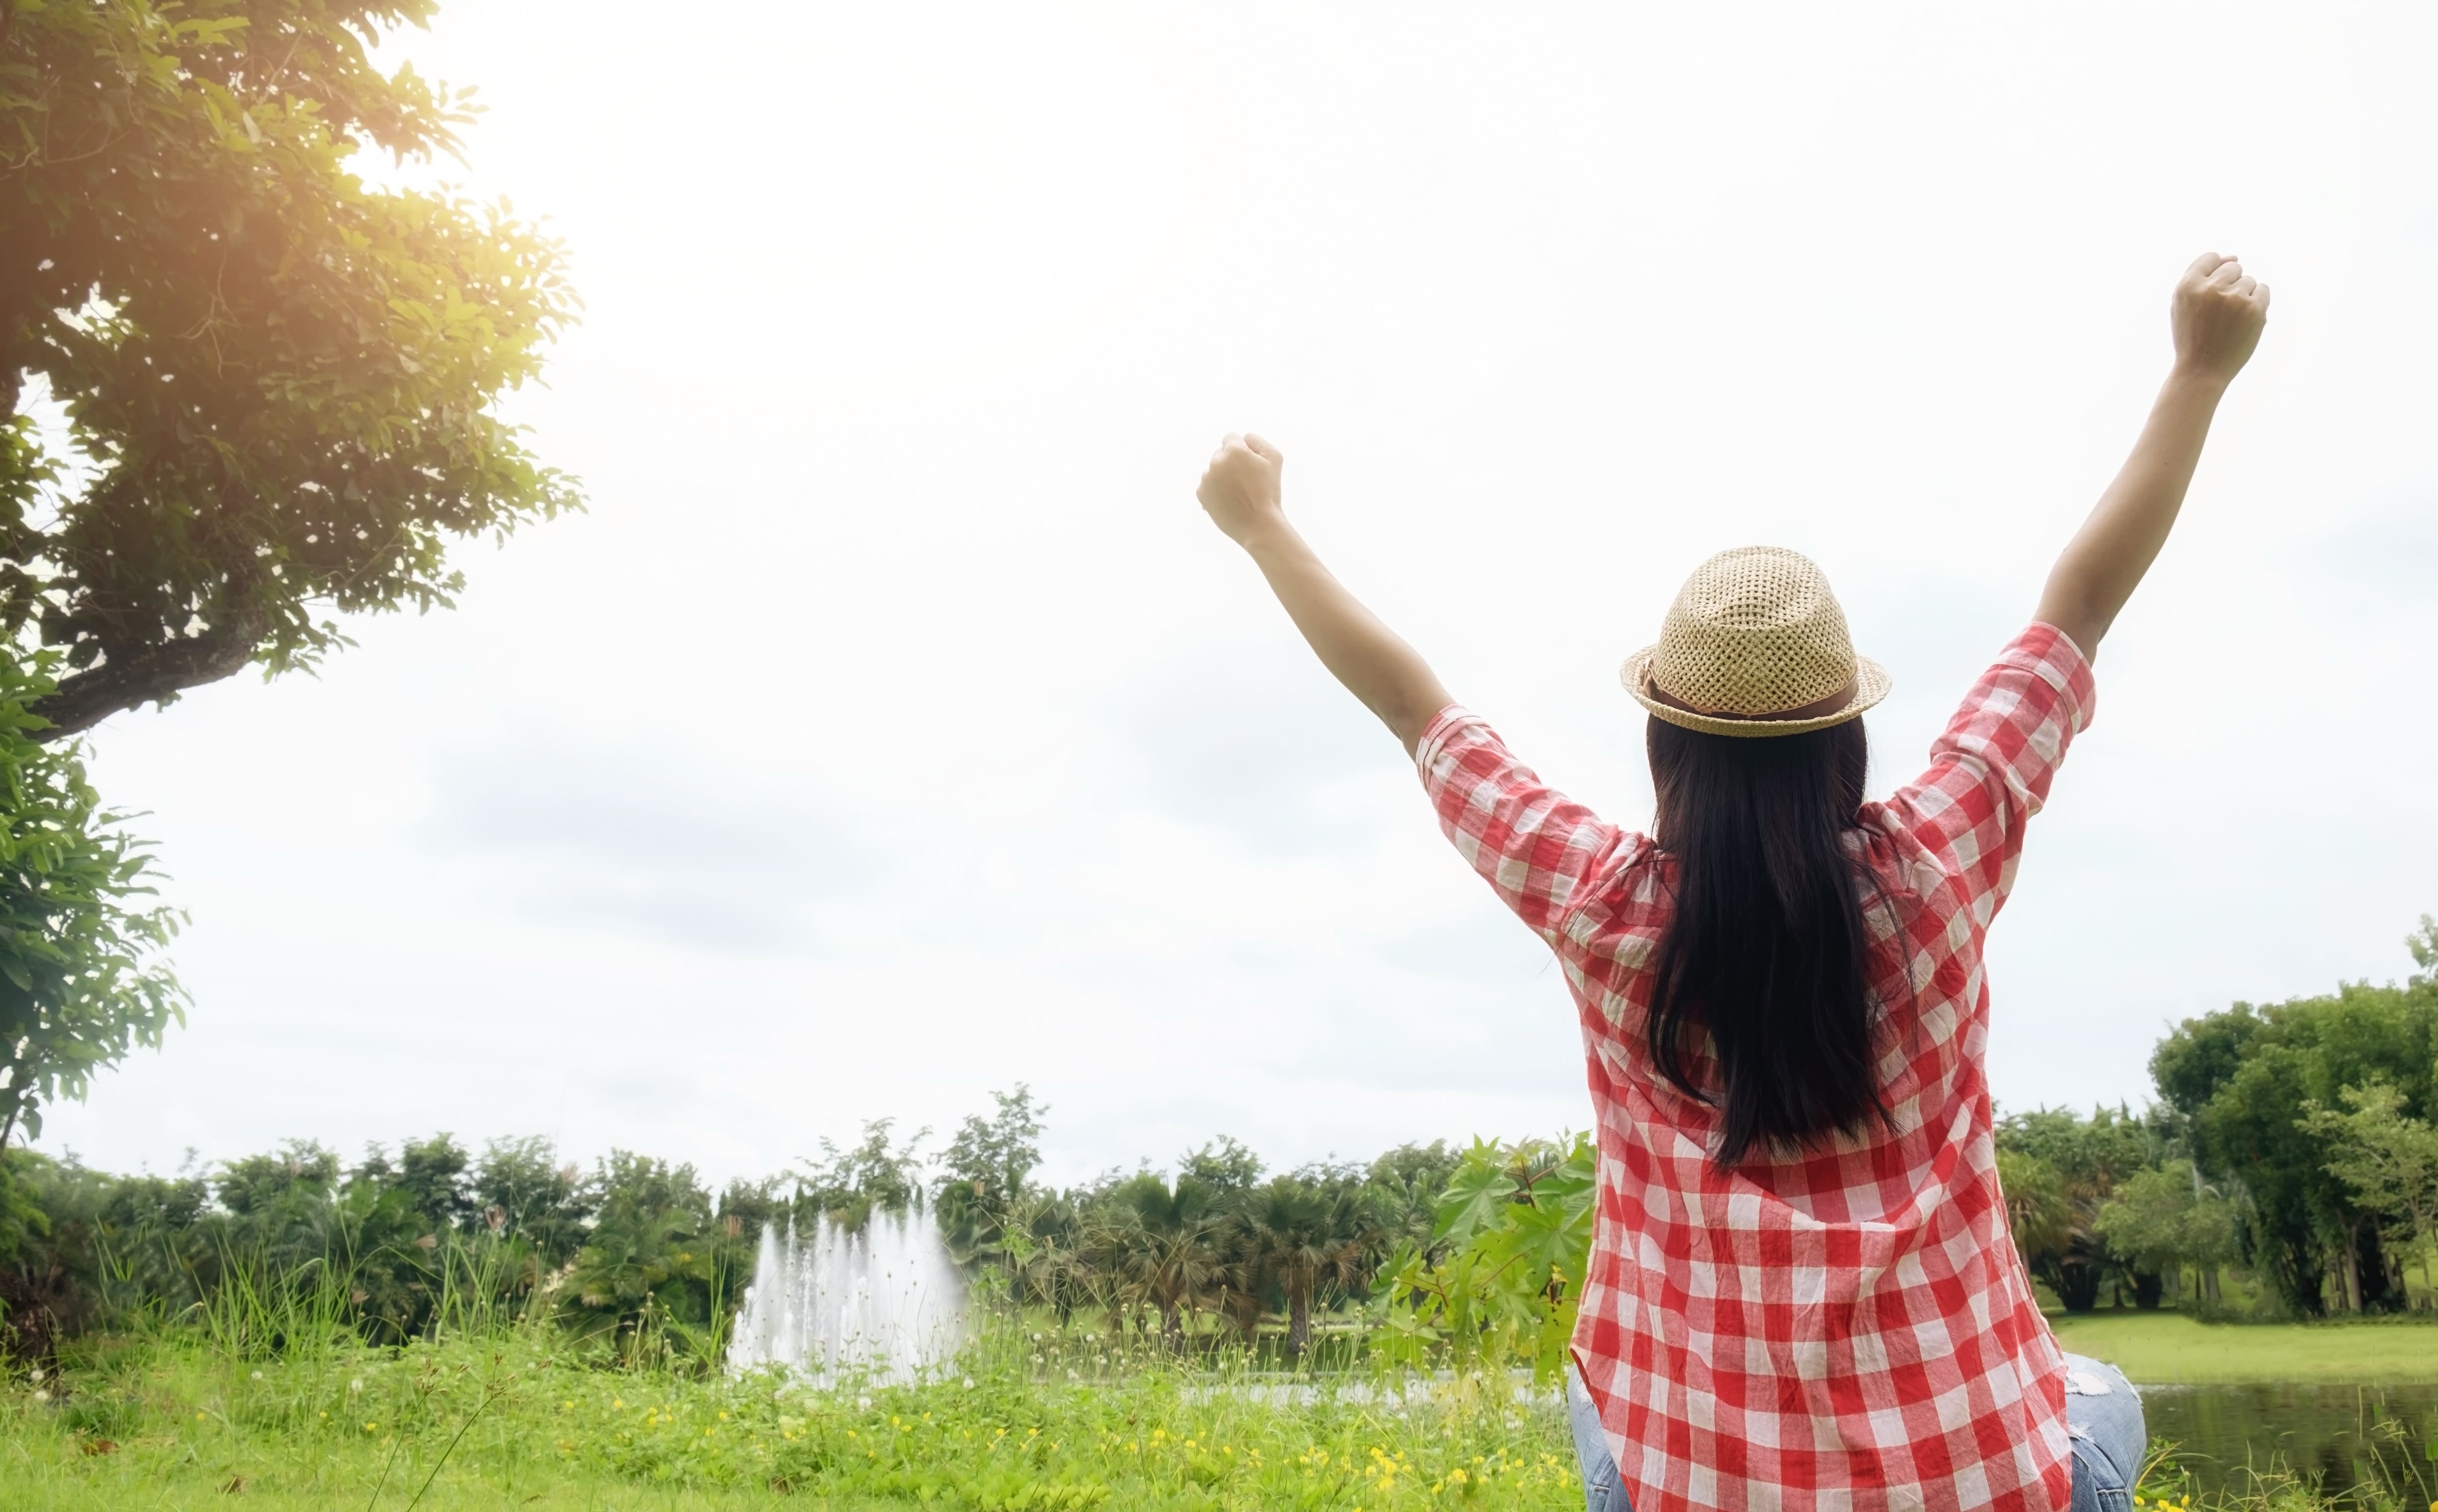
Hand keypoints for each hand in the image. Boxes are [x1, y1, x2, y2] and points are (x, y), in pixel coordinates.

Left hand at [1196, 432, 1285, 546]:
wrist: (1258, 525)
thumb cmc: (1269, 492)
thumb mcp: (1274, 458)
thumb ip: (1257, 441)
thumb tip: (1243, 439)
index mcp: (1234, 451)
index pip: (1231, 438)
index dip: (1242, 449)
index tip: (1249, 463)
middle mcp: (1216, 462)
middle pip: (1221, 454)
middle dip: (1231, 462)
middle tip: (1246, 481)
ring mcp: (1206, 478)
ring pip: (1214, 470)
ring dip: (1223, 476)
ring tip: (1239, 493)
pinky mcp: (1201, 494)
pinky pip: (1208, 485)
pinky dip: (1216, 490)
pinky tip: (1230, 500)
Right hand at [2170, 252, 2269, 385]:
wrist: (2201, 371)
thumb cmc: (2191, 336)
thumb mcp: (2183, 305)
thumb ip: (2201, 277)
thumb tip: (2234, 256)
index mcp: (2187, 286)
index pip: (2210, 258)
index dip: (2213, 273)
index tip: (2212, 291)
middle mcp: (2210, 289)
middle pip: (2233, 267)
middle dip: (2229, 284)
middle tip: (2219, 312)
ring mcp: (2234, 298)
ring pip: (2249, 280)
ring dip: (2243, 296)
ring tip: (2230, 320)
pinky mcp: (2255, 309)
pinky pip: (2263, 290)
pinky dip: (2257, 303)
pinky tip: (2243, 320)